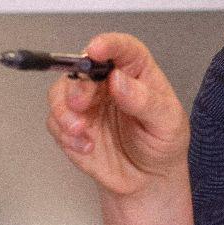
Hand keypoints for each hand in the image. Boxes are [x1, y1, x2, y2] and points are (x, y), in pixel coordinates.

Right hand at [44, 33, 188, 196]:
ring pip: (61, 92)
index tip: (95, 49)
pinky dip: (65, 133)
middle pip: (83, 68)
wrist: (148, 180)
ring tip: (81, 130)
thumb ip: (145, 101)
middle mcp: (107, 82)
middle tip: (81, 102)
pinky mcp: (72, 125)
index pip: (122, 48)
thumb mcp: (167, 123)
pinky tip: (86, 145)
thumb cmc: (163, 144)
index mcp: (137, 72)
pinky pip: (56, 121)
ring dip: (64, 110)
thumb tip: (118, 80)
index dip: (108, 44)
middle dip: (78, 85)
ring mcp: (87, 103)